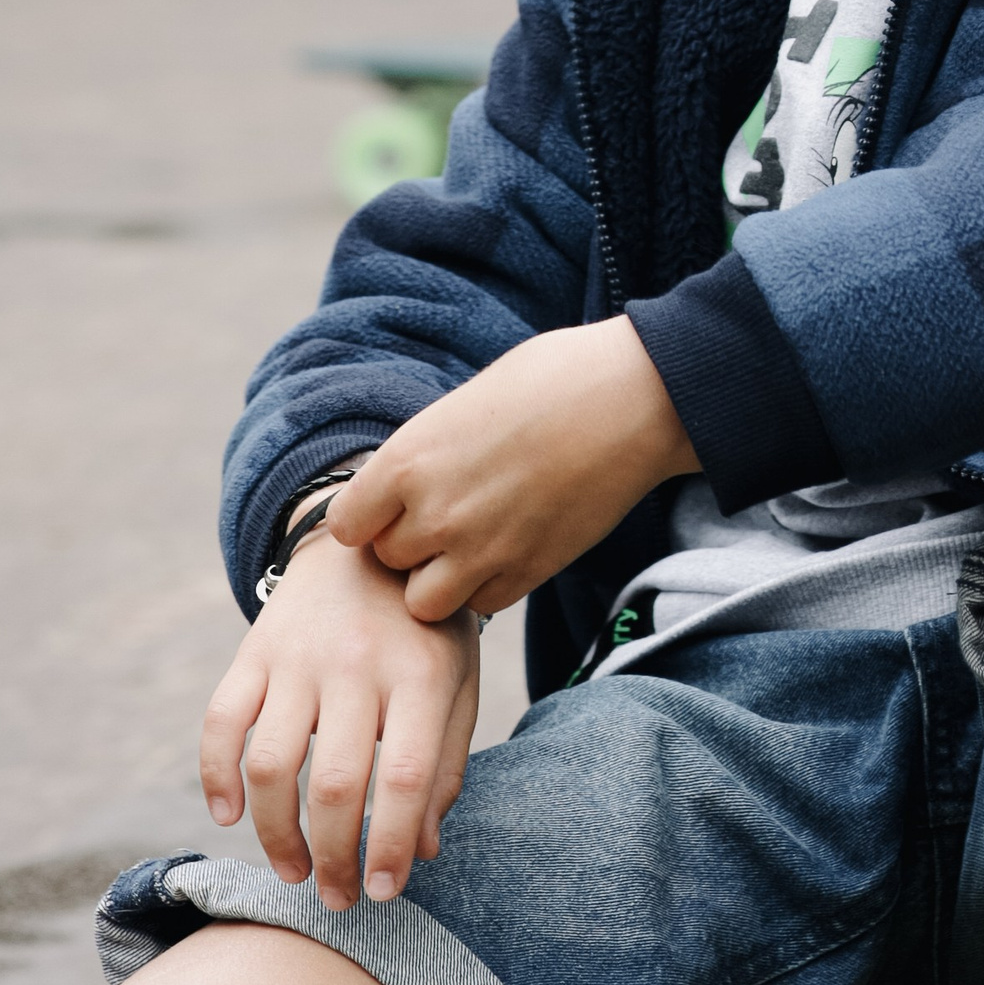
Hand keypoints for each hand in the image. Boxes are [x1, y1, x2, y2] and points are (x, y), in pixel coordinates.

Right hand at [198, 530, 479, 908]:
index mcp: (419, 674)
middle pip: (334, 783)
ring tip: (294, 872)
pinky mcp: (254, 652)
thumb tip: (421, 849)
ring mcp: (298, 657)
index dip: (389, 845)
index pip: (403, 776)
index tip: (383, 893)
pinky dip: (215, 778)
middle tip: (338, 899)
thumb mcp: (457, 683)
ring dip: (275, 834)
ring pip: (270, 765)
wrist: (372, 540)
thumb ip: (444, 762)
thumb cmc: (426, 628)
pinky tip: (228, 818)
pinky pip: (220, 723)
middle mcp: (356, 664)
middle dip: (334, 857)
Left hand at [331, 315, 695, 623]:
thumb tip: (409, 483)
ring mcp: (482, 550)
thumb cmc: (555, 378)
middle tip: (444, 517)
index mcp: (408, 459)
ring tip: (472, 544)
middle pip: (386, 561)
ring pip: (425, 601)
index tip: (391, 505)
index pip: (346, 524)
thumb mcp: (466, 402)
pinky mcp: (528, 572)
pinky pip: (482, 606)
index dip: (367, 517)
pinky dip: (488, 587)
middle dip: (409, 545)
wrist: (636, 399)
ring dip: (441, 579)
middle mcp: (435, 513)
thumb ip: (427, 452)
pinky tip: (510, 548)